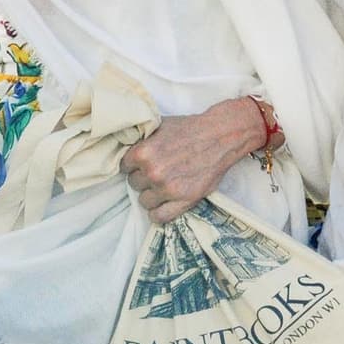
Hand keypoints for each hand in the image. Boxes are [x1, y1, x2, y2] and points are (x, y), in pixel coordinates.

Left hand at [121, 98, 261, 222]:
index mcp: (143, 153)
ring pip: (144, 201)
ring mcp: (168, 189)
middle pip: (134, 183)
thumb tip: (125, 147)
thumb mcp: (160, 126)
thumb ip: (141, 140)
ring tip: (163, 184)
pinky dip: (158, 211)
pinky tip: (164, 202)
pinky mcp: (184, 201)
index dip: (133, 164)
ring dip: (151, 194)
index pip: (124, 167)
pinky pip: (159, 216)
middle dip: (143, 177)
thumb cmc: (190, 128)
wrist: (220, 135)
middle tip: (157, 170)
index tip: (141, 163)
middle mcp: (153, 173)